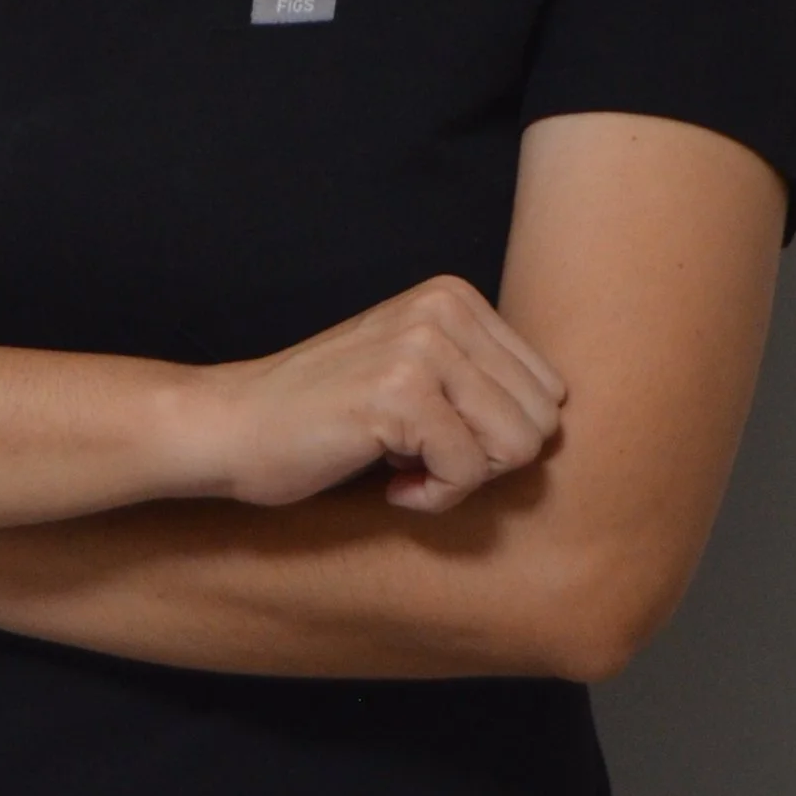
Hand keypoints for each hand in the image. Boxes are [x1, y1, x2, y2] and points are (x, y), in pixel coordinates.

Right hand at [194, 277, 566, 515]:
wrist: (232, 428)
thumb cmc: (324, 418)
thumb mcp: (415, 374)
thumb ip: (481, 380)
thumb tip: (564, 422)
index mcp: (455, 297)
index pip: (549, 392)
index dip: (496, 438)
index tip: (434, 438)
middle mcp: (443, 309)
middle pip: (541, 421)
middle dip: (485, 462)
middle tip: (418, 459)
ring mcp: (422, 346)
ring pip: (517, 448)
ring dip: (460, 480)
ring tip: (403, 467)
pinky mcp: (400, 393)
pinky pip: (468, 473)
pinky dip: (430, 497)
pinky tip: (386, 481)